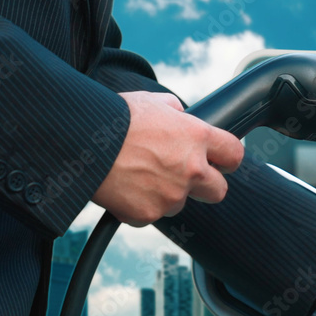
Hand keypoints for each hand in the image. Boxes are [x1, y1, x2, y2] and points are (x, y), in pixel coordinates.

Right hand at [92, 91, 243, 226]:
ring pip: (179, 203)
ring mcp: (171, 195)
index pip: (234, 154)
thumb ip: (175, 110)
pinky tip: (124, 187)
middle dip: (207, 186)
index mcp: (196, 137)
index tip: (221, 162)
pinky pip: (151, 214)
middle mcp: (191, 169)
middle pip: (219, 191)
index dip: (228, 159)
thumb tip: (180, 114)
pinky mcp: (149, 214)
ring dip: (166, 193)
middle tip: (185, 176)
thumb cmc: (113, 118)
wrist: (80, 142)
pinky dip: (140, 205)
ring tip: (139, 174)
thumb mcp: (151, 101)